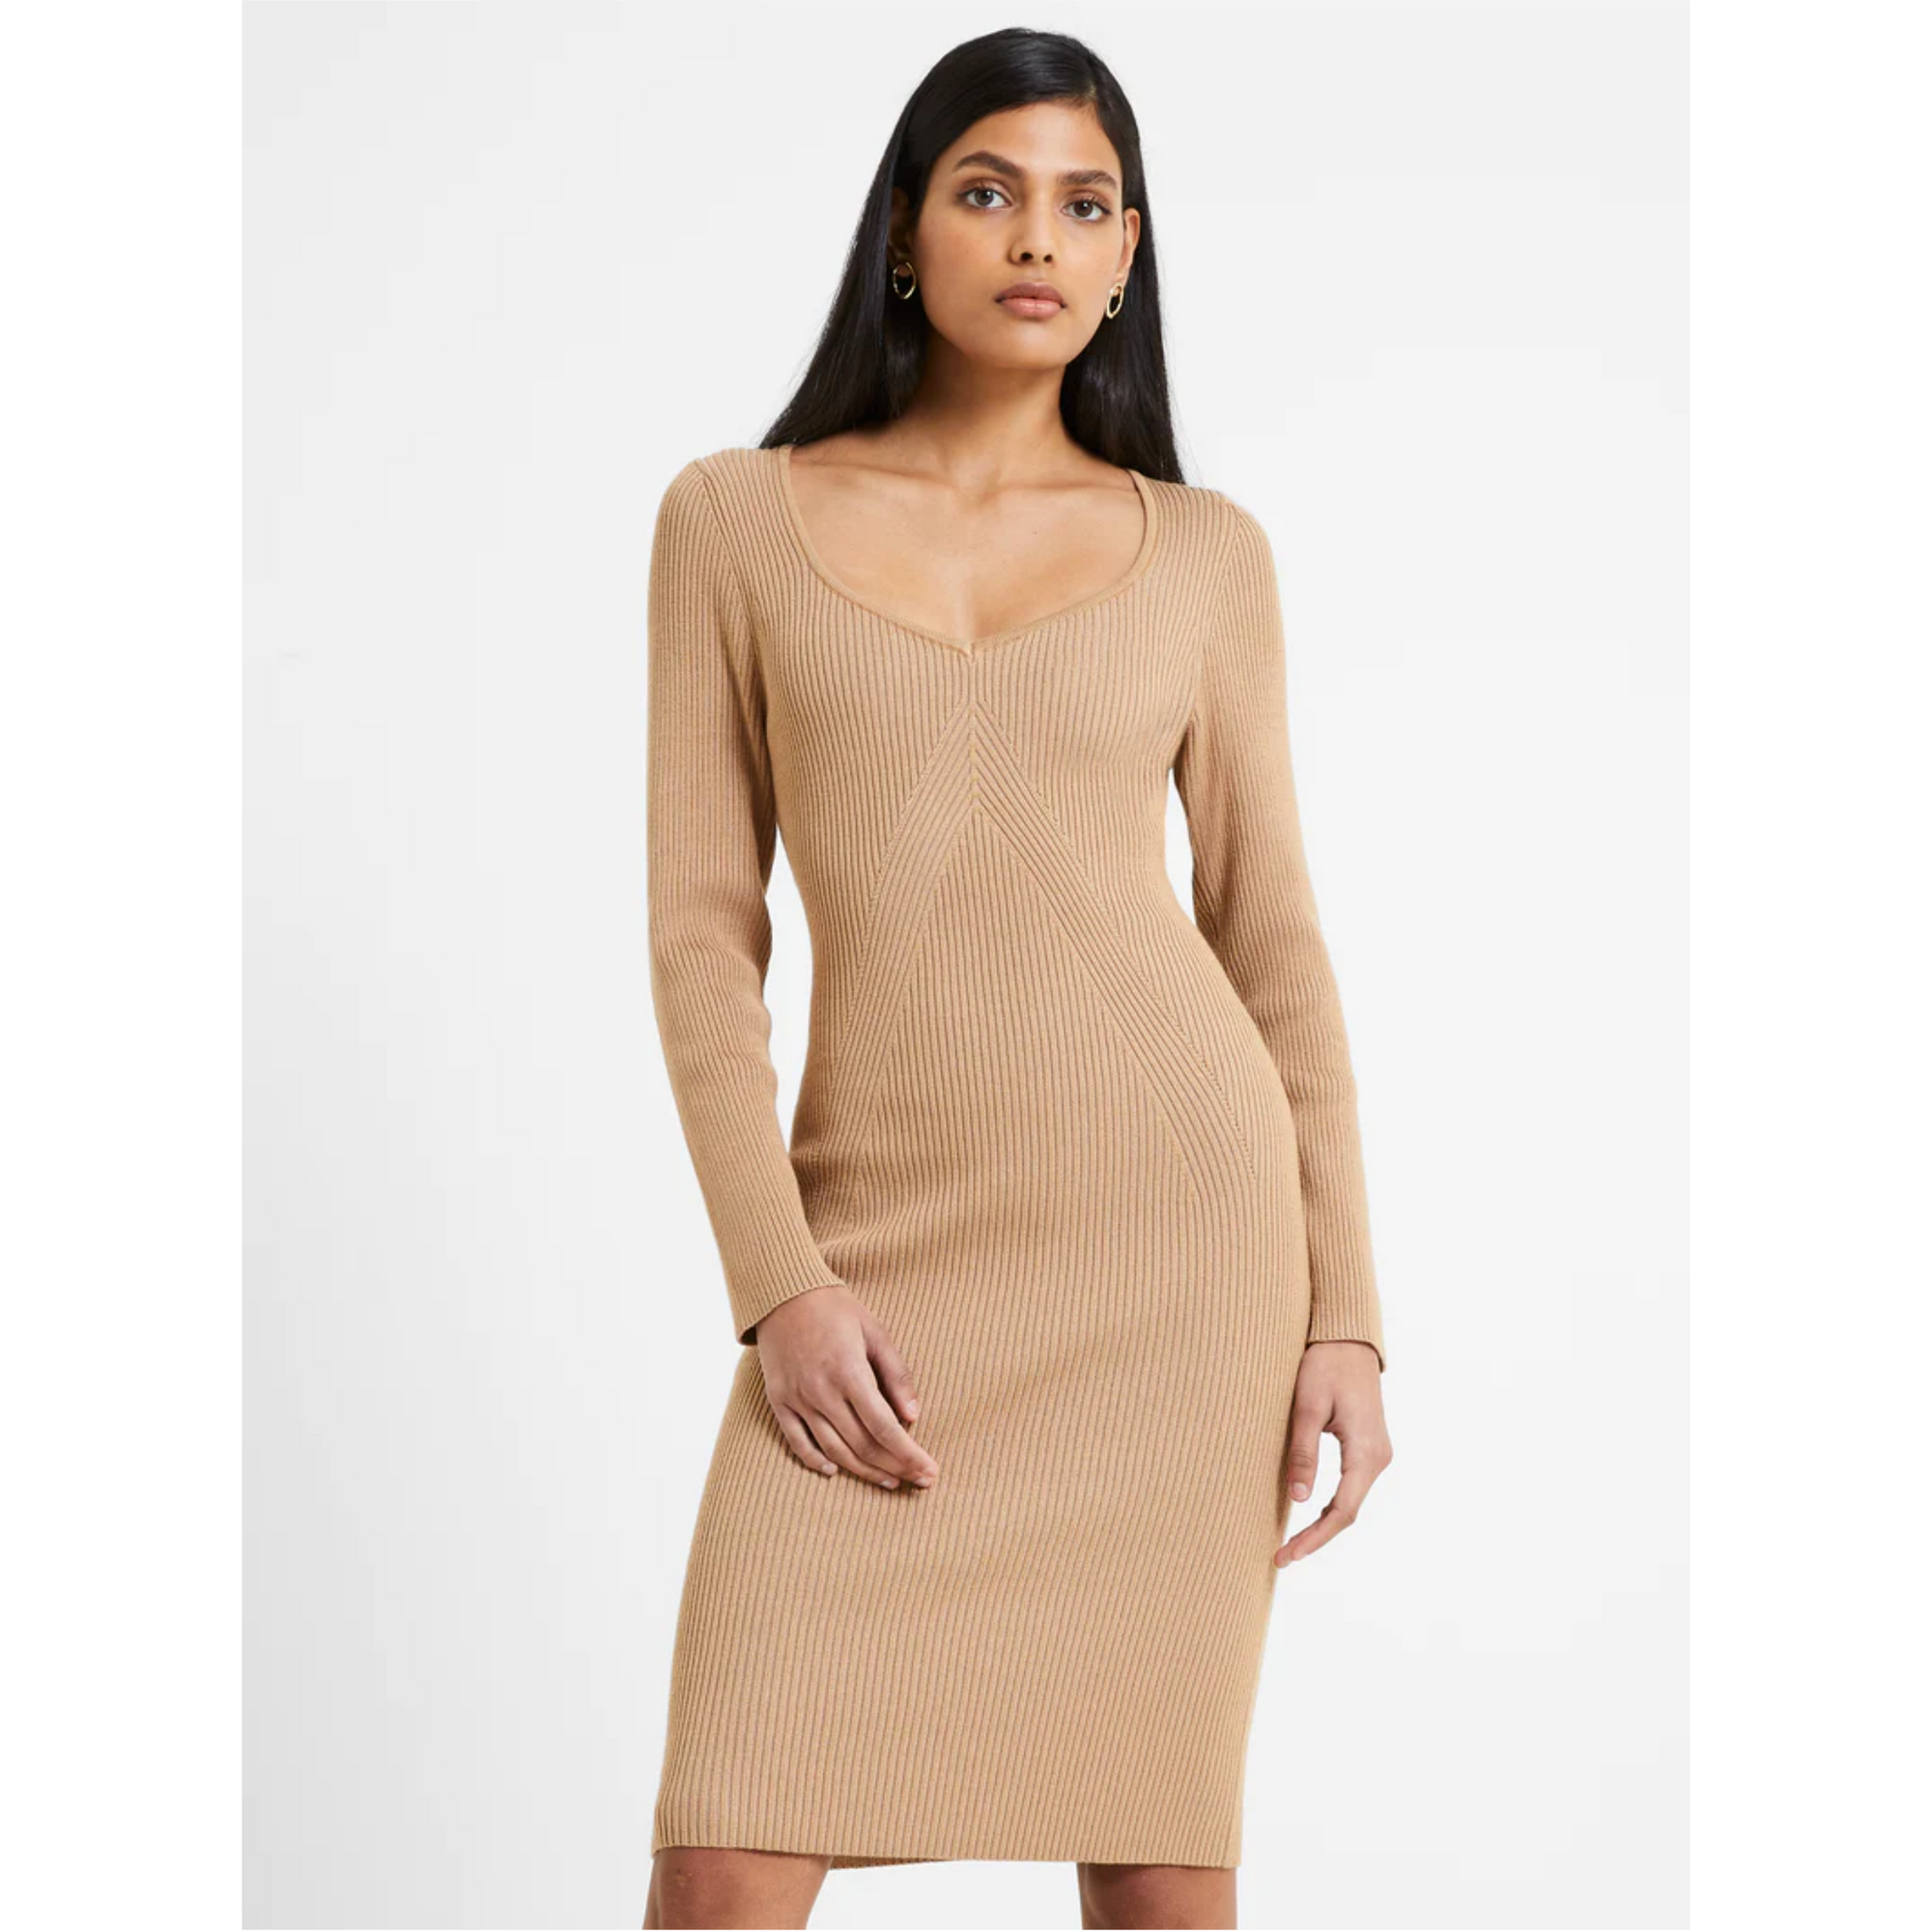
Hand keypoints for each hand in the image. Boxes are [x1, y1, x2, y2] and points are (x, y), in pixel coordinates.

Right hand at [755, 1285, 938, 1491]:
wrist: (782, 1293)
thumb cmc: (835, 1309)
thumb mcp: (875, 1332)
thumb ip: (895, 1375)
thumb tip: (914, 1416)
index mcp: (850, 1373)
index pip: (885, 1428)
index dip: (910, 1455)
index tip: (929, 1470)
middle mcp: (822, 1392)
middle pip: (863, 1445)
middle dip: (895, 1467)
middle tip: (918, 1480)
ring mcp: (798, 1399)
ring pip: (833, 1450)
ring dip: (863, 1471)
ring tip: (888, 1480)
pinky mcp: (779, 1401)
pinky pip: (797, 1443)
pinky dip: (815, 1461)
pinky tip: (834, 1470)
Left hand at [1277, 1340, 1390, 1565]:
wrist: (1348, 1337)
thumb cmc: (1325, 1365)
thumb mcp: (1308, 1406)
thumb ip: (1304, 1452)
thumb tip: (1297, 1500)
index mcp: (1366, 1451)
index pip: (1342, 1510)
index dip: (1315, 1537)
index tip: (1287, 1555)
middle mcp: (1378, 1457)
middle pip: (1348, 1512)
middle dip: (1316, 1537)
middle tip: (1281, 1556)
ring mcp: (1376, 1453)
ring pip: (1350, 1501)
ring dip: (1322, 1523)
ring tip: (1290, 1544)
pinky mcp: (1367, 1447)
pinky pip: (1351, 1486)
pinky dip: (1330, 1505)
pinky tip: (1308, 1514)